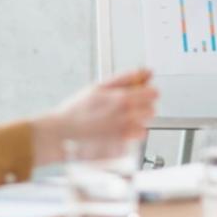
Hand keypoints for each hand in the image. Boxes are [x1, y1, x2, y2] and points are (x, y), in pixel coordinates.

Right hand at [32, 68, 158, 164]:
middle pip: (152, 109)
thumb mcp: (100, 87)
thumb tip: (147, 71)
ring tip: (121, 119)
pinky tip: (119, 129)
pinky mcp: (121, 145)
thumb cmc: (77, 110)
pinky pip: (137, 137)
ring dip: (138, 121)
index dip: (148, 91)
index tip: (141, 92)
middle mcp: (126, 116)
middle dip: (143, 106)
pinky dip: (132, 133)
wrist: (63, 133)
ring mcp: (124, 132)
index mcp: (121, 98)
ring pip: (146, 124)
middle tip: (128, 106)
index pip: (152, 93)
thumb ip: (126, 78)